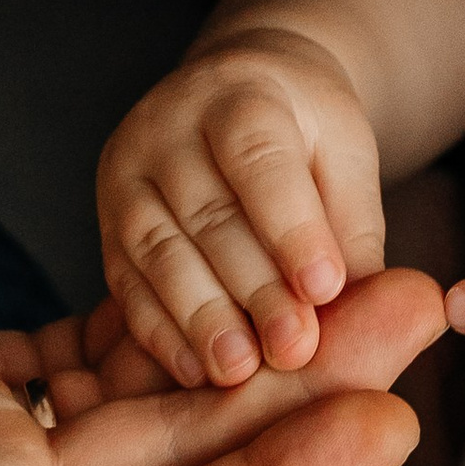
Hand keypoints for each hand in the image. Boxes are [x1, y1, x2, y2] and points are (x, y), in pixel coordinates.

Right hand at [96, 28, 386, 389]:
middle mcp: (168, 126)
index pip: (260, 161)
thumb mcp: (345, 154)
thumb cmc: (304, 130)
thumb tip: (359, 308)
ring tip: (240, 372)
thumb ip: (351, 225)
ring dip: (200, 318)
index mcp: (238, 93)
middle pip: (208, 214)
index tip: (323, 289)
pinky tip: (193, 368)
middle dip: (252, 289)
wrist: (238, 94)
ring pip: (158, 251)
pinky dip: (158, 329)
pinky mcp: (106, 220)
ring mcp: (128, 173)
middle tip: (292, 349)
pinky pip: (125, 280)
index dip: (290, 228)